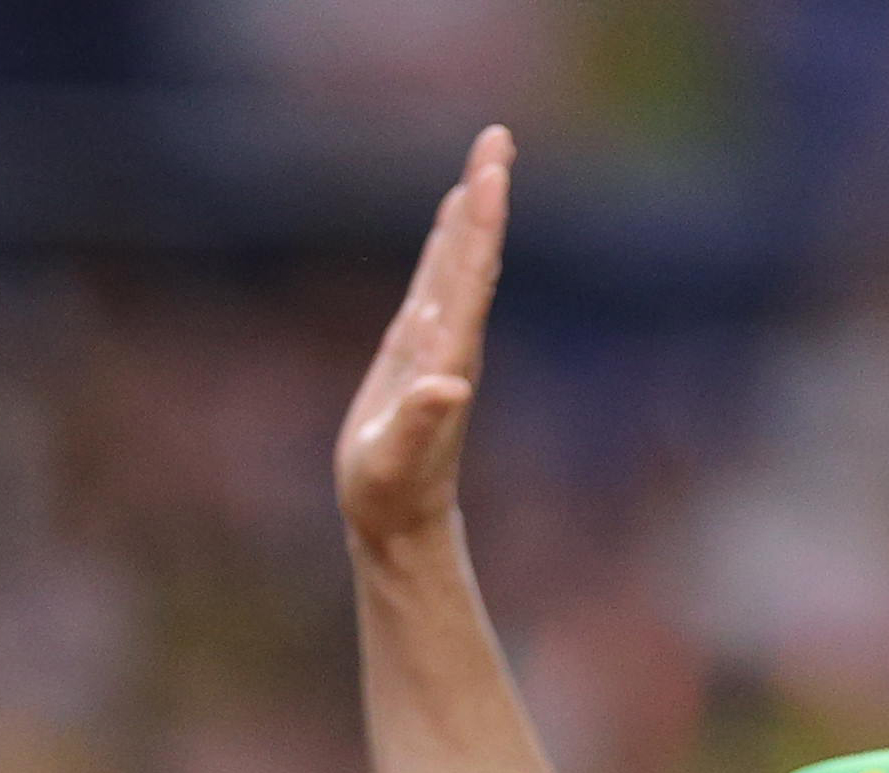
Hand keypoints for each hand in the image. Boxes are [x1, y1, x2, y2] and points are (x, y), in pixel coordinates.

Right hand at [336, 126, 514, 550]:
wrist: (400, 520)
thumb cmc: (390, 494)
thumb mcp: (397, 460)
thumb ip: (421, 422)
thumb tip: (448, 385)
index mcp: (448, 356)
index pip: (470, 275)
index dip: (481, 221)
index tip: (492, 169)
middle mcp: (453, 341)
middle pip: (473, 255)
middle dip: (484, 196)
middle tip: (498, 136)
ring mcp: (438, 343)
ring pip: (460, 262)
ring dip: (472, 211)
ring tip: (486, 160)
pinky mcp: (419, 351)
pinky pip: (439, 282)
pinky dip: (448, 243)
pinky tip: (453, 218)